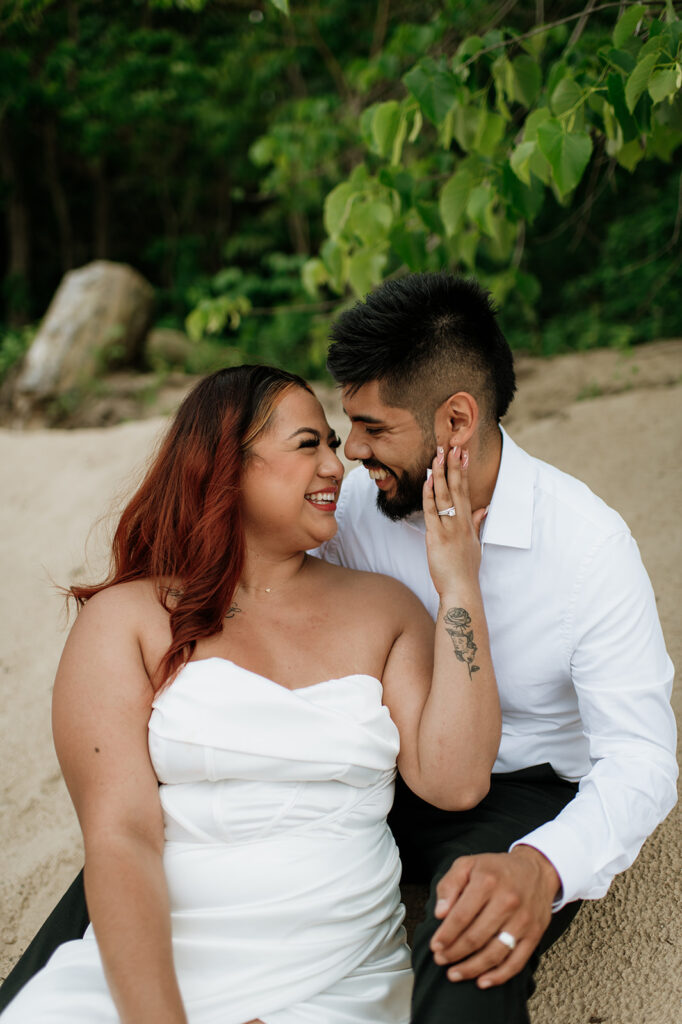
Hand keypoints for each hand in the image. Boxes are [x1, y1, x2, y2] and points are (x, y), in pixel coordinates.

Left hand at [422, 446, 487, 595]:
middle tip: (451, 445)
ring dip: (441, 474)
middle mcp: (460, 522)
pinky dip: (429, 494)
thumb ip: (477, 523)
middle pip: (457, 488)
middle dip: (453, 465)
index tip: (462, 453)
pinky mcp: (436, 537)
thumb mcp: (475, 544)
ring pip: (444, 496)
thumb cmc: (465, 569)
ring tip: (438, 455)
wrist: (461, 589)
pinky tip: (428, 480)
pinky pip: (432, 511)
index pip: (465, 490)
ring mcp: (449, 529)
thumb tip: (483, 507)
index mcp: (468, 522)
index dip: (463, 471)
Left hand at [429, 846, 560, 988]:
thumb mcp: (468, 864)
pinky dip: (498, 976)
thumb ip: (449, 885)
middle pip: (475, 937)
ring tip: (454, 973)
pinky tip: (482, 981)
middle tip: (440, 960)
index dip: (445, 935)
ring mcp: (522, 920)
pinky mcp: (534, 934)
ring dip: (471, 968)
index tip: (435, 946)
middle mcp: (507, 901)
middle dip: (454, 953)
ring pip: (494, 953)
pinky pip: (516, 962)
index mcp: (487, 882)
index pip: (461, 916)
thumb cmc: (496, 869)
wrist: (536, 870)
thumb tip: (440, 913)